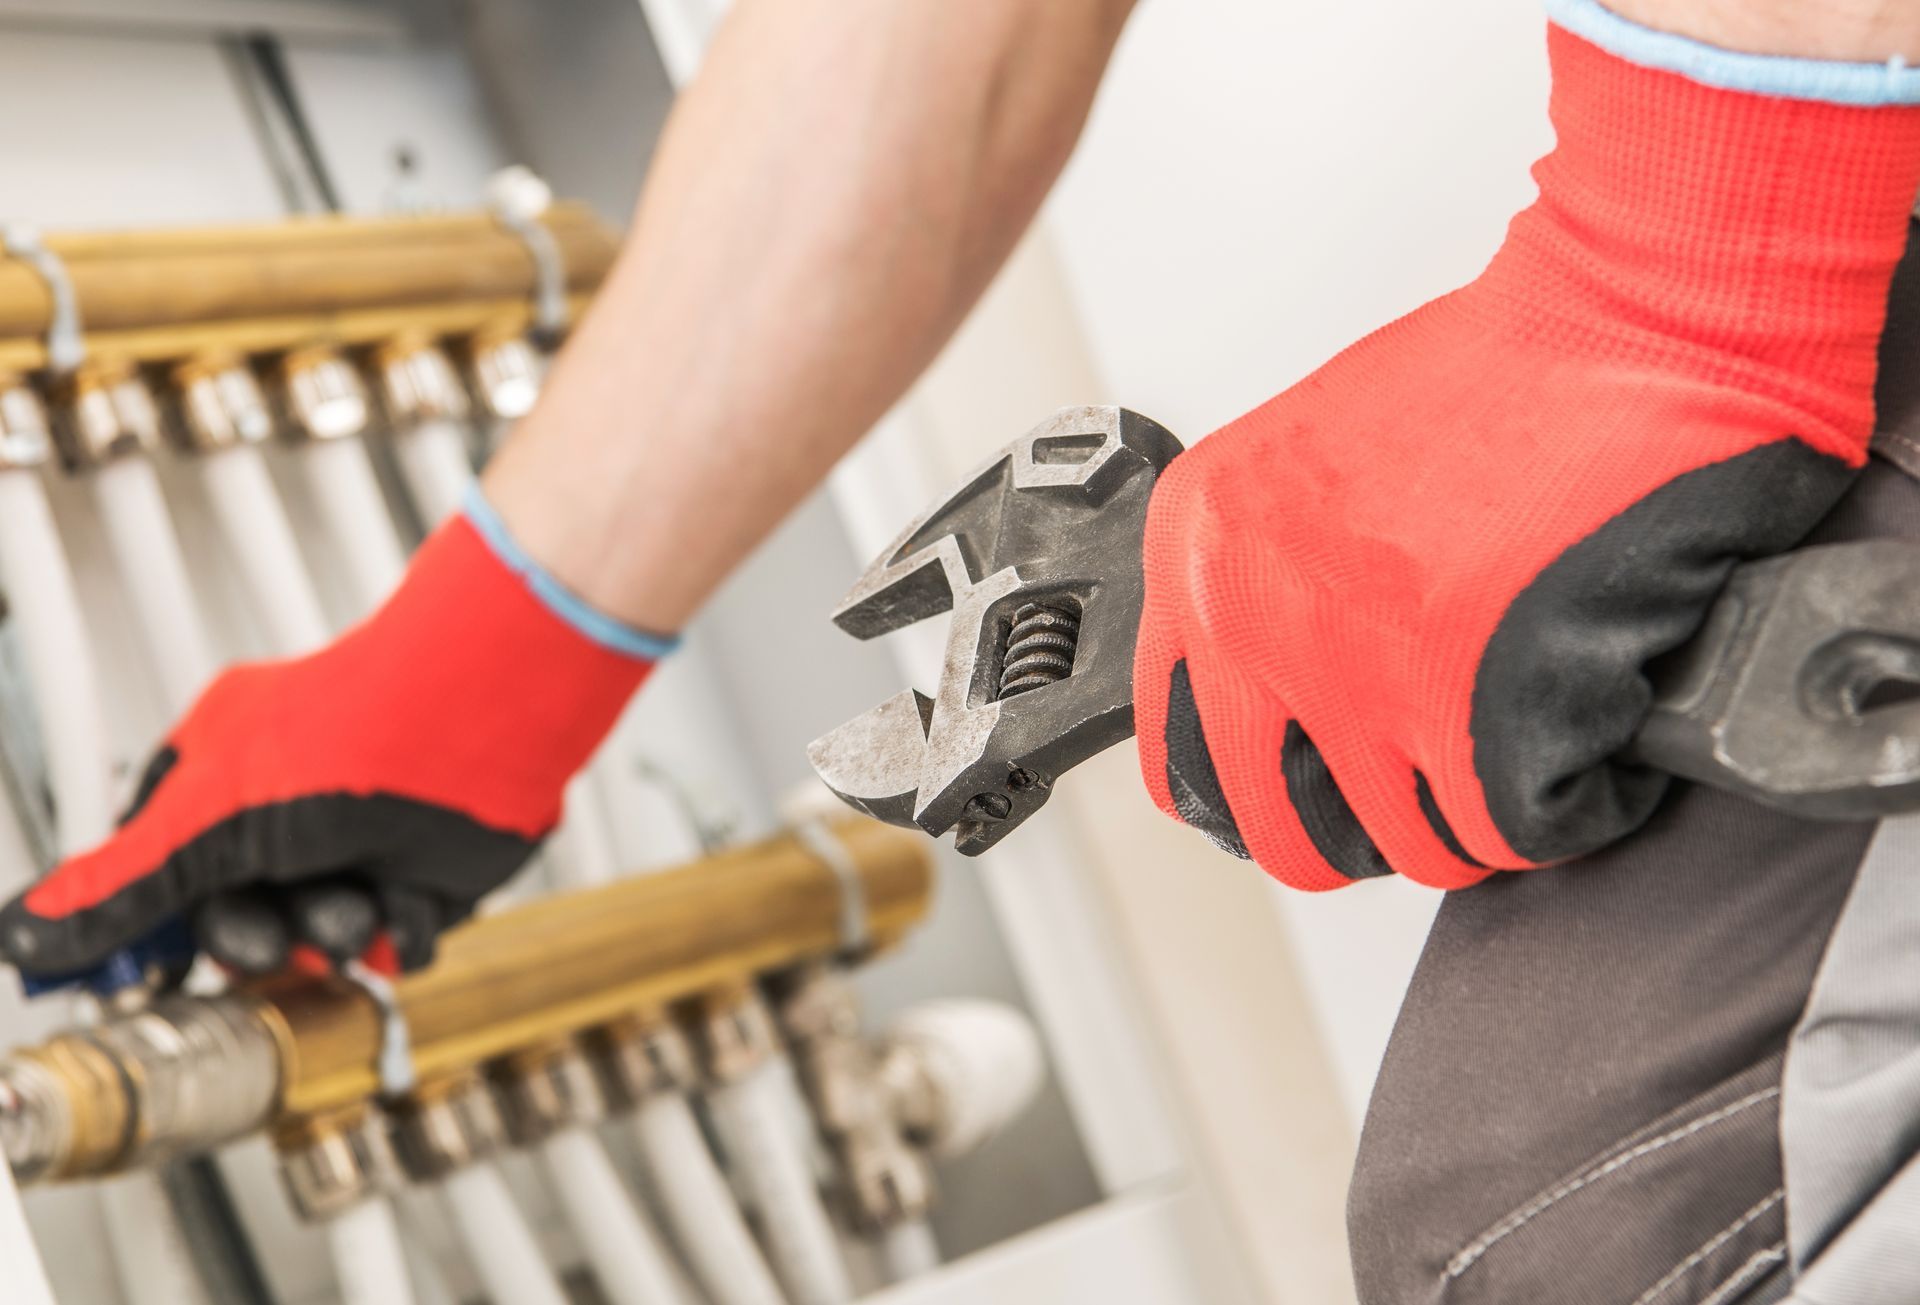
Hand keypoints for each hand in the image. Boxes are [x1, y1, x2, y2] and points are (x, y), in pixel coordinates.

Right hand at [0, 494, 665, 976]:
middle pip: (241, 918)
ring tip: (355, 902)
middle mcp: (288, 811)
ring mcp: (358, 842)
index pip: (158, 873)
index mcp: (219, 777)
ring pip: (321, 938)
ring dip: (336, 932)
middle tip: (271, 932)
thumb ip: (121, 889)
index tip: (143, 973)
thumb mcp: (208, 823)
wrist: (484, 723)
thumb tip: (26, 932)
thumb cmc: (353, 734)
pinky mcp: (424, 873)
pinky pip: (397, 940)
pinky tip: (409, 893)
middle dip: (259, 936)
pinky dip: (403, 929)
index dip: (152, 927)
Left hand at [1136, 21, 1919, 888]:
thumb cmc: (1497, 375)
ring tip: (1525, 752)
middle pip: (1285, 832)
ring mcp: (1353, 673)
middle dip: (1367, 840)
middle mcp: (1253, 619)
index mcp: (1203, 556)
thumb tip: (1283, 693)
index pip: (1176, 752)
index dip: (1254, 796)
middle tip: (1427, 803)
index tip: (1303, 795)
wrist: (1622, 319)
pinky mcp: (1468, 703)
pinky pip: (1513, 832)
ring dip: (1477, 823)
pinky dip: (1568, 809)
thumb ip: (1272, 579)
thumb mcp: (1310, 464)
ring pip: (1410, 844)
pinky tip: (1590, 744)